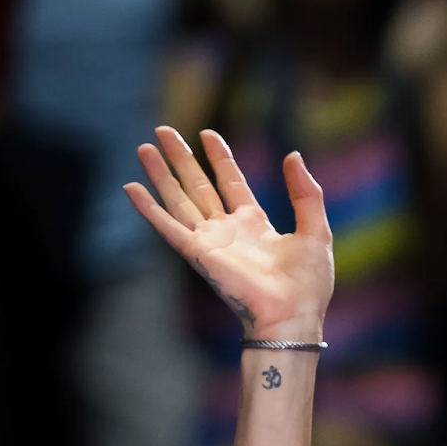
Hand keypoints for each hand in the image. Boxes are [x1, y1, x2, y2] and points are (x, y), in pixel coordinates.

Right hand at [124, 127, 332, 339]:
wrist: (292, 315)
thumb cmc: (308, 283)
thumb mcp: (315, 230)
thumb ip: (306, 193)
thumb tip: (292, 155)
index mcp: (255, 224)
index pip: (231, 182)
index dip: (219, 158)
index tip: (207, 134)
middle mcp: (228, 230)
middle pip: (198, 186)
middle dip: (181, 158)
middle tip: (163, 130)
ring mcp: (210, 241)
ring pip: (179, 199)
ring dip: (161, 174)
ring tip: (144, 147)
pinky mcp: (197, 254)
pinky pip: (167, 227)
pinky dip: (148, 208)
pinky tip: (131, 188)